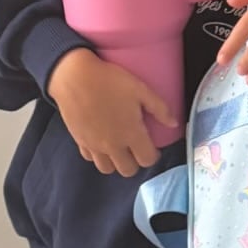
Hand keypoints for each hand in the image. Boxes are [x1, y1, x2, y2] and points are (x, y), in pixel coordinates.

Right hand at [48, 48, 172, 174]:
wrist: (73, 76)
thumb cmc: (110, 80)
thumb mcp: (140, 89)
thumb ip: (160, 108)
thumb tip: (174, 123)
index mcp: (131, 134)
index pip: (147, 160)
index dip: (153, 155)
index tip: (152, 146)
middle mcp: (113, 145)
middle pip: (128, 170)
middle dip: (135, 162)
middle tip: (135, 147)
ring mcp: (94, 145)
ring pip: (107, 169)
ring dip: (115, 162)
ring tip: (118, 147)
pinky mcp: (79, 141)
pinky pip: (90, 158)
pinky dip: (97, 154)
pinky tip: (101, 141)